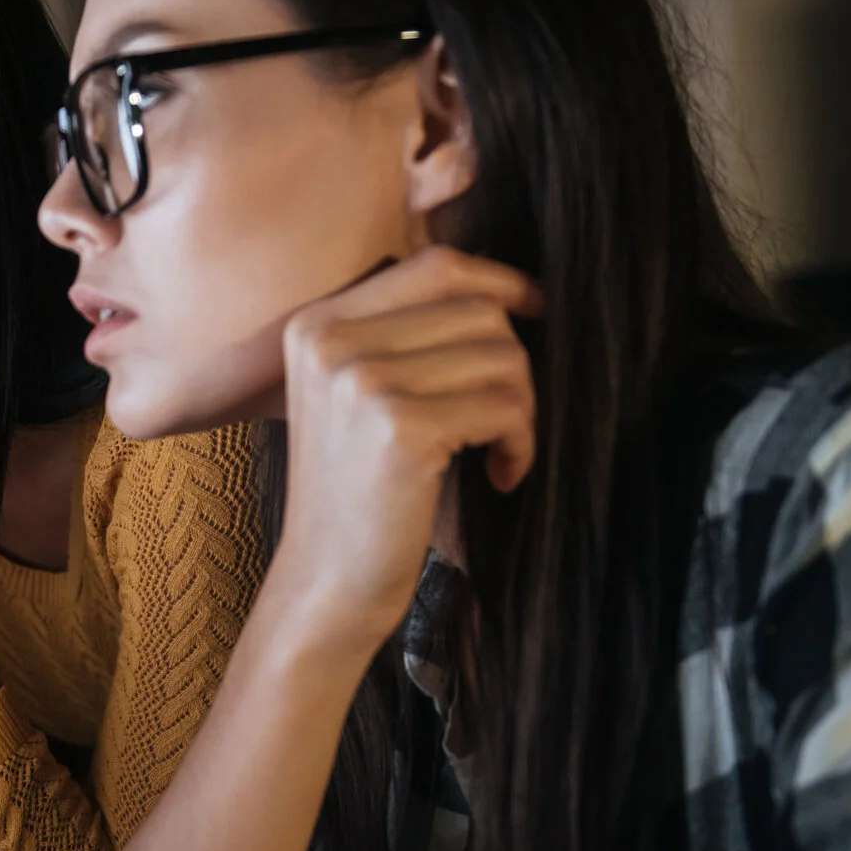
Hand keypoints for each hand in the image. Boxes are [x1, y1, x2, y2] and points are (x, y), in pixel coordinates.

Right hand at [271, 247, 538, 645]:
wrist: (327, 583)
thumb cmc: (359, 493)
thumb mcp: (357, 397)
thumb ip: (401, 334)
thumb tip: (506, 288)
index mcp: (315, 324)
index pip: (436, 267)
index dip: (500, 282)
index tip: (535, 312)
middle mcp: (331, 342)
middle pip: (478, 311)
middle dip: (512, 366)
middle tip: (502, 423)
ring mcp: (362, 382)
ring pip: (501, 356)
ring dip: (520, 409)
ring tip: (496, 452)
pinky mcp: (401, 427)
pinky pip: (506, 407)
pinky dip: (519, 445)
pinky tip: (499, 477)